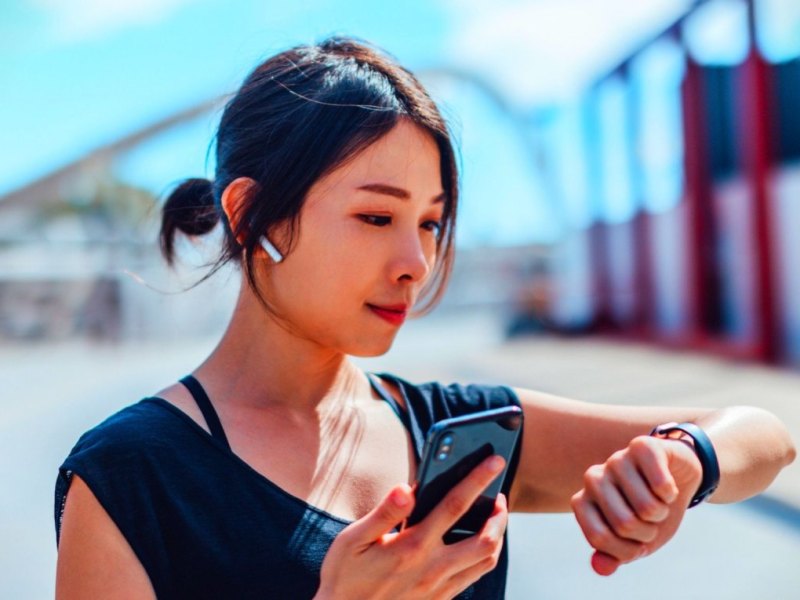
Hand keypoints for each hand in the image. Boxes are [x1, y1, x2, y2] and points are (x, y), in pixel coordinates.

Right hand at [315, 456, 508, 599]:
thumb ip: (384, 513)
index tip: (495, 461)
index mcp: (412, 546)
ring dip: (497, 535)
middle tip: (500, 495)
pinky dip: (484, 555)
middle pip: (486, 539)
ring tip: (493, 517)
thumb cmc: (345, 576)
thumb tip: (407, 488)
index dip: (477, 480)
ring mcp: (439, 587)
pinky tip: (475, 541)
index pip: (454, 506)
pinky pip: (474, 576)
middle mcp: (433, 568)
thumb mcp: (352, 540)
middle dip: (500, 513)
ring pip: (486, 560)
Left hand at [570, 435, 702, 575]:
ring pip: (645, 507)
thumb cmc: (649, 513)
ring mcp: (615, 459)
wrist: (677, 479)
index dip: (627, 550)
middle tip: (651, 519)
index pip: (599, 538)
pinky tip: (667, 485)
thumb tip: (600, 567)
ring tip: (659, 502)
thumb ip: (615, 555)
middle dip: (648, 532)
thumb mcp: (636, 541)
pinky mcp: (642, 445)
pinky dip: (671, 493)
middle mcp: (593, 478)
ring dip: (662, 512)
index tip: (637, 544)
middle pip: (624, 524)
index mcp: (584, 502)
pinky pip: (660, 483)